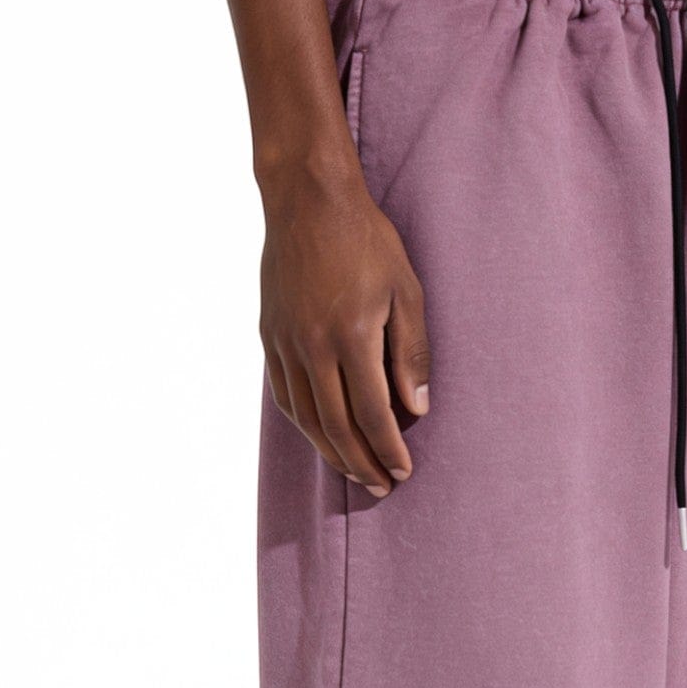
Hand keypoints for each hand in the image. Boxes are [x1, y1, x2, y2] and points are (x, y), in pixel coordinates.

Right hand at [259, 165, 429, 495]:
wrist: (306, 200)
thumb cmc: (365, 240)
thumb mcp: (406, 290)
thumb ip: (412, 352)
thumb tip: (416, 408)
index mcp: (352, 336)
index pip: (371, 413)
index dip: (388, 449)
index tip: (404, 471)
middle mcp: (313, 346)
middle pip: (336, 426)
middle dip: (361, 463)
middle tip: (382, 487)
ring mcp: (285, 343)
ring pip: (306, 417)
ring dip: (331, 452)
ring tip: (354, 473)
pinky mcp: (270, 336)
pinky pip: (286, 395)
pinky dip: (304, 424)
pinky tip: (321, 437)